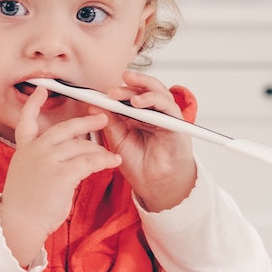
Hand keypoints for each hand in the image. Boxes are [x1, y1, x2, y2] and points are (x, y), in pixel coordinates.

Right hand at [0, 85, 120, 266]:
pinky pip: (89, 161)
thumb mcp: (25, 174)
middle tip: (102, 118)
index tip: (41, 89)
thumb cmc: (25, 203)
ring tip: (112, 153)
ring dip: (99, 149)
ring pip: (80, 146)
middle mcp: (35, 150)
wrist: (18, 222)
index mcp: (24, 149)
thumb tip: (63, 153)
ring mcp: (47, 160)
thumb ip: (40, 159)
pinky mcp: (61, 174)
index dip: (34, 103)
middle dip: (85, 122)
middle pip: (64, 128)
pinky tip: (113, 161)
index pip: (26, 120)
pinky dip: (104, 160)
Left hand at [97, 70, 196, 211]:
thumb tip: (94, 106)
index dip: (115, 92)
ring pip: (156, 92)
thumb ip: (110, 123)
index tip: (100, 92)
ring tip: (127, 97)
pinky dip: (154, 99)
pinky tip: (140, 102)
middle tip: (112, 92)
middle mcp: (151, 112)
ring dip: (142, 88)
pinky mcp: (176, 122)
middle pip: (141, 90)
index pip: (127, 95)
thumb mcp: (118, 141)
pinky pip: (168, 106)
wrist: (155, 184)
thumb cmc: (140, 164)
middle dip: (127, 87)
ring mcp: (164, 115)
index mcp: (135, 115)